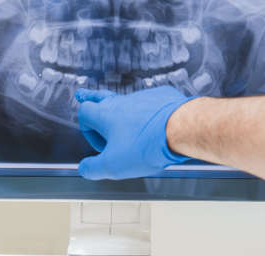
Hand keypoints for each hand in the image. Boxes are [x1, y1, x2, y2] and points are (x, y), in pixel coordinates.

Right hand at [76, 86, 194, 179]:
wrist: (182, 129)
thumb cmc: (147, 146)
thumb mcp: (113, 166)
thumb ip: (93, 169)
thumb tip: (84, 169)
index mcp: (105, 115)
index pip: (84, 114)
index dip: (88, 131)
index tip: (102, 147)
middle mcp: (121, 103)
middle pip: (100, 97)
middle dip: (90, 98)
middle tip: (82, 95)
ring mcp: (142, 98)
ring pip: (126, 102)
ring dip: (123, 112)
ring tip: (123, 118)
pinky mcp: (161, 97)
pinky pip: (150, 103)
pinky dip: (148, 113)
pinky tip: (155, 124)